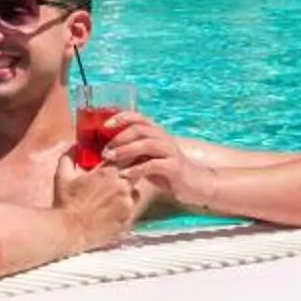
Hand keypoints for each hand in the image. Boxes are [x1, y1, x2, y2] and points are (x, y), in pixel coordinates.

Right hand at [49, 157, 139, 250]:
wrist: (69, 231)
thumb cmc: (65, 202)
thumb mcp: (63, 175)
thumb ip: (71, 156)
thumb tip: (77, 145)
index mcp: (109, 172)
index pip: (126, 157)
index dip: (124, 158)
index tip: (119, 160)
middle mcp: (122, 186)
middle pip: (135, 173)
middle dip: (128, 173)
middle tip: (116, 179)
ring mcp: (127, 203)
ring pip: (135, 191)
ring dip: (128, 191)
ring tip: (113, 197)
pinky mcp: (128, 219)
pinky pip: (132, 208)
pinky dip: (126, 207)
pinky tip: (112, 210)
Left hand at [89, 110, 207, 212]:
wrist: (195, 184)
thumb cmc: (168, 171)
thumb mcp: (149, 159)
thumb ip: (133, 153)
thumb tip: (108, 152)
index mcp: (156, 133)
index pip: (138, 117)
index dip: (121, 117)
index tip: (105, 125)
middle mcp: (163, 138)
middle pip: (139, 129)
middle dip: (119, 138)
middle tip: (104, 150)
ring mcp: (169, 151)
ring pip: (145, 144)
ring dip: (125, 150)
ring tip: (110, 159)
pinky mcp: (174, 167)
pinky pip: (153, 165)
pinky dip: (137, 169)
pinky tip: (125, 175)